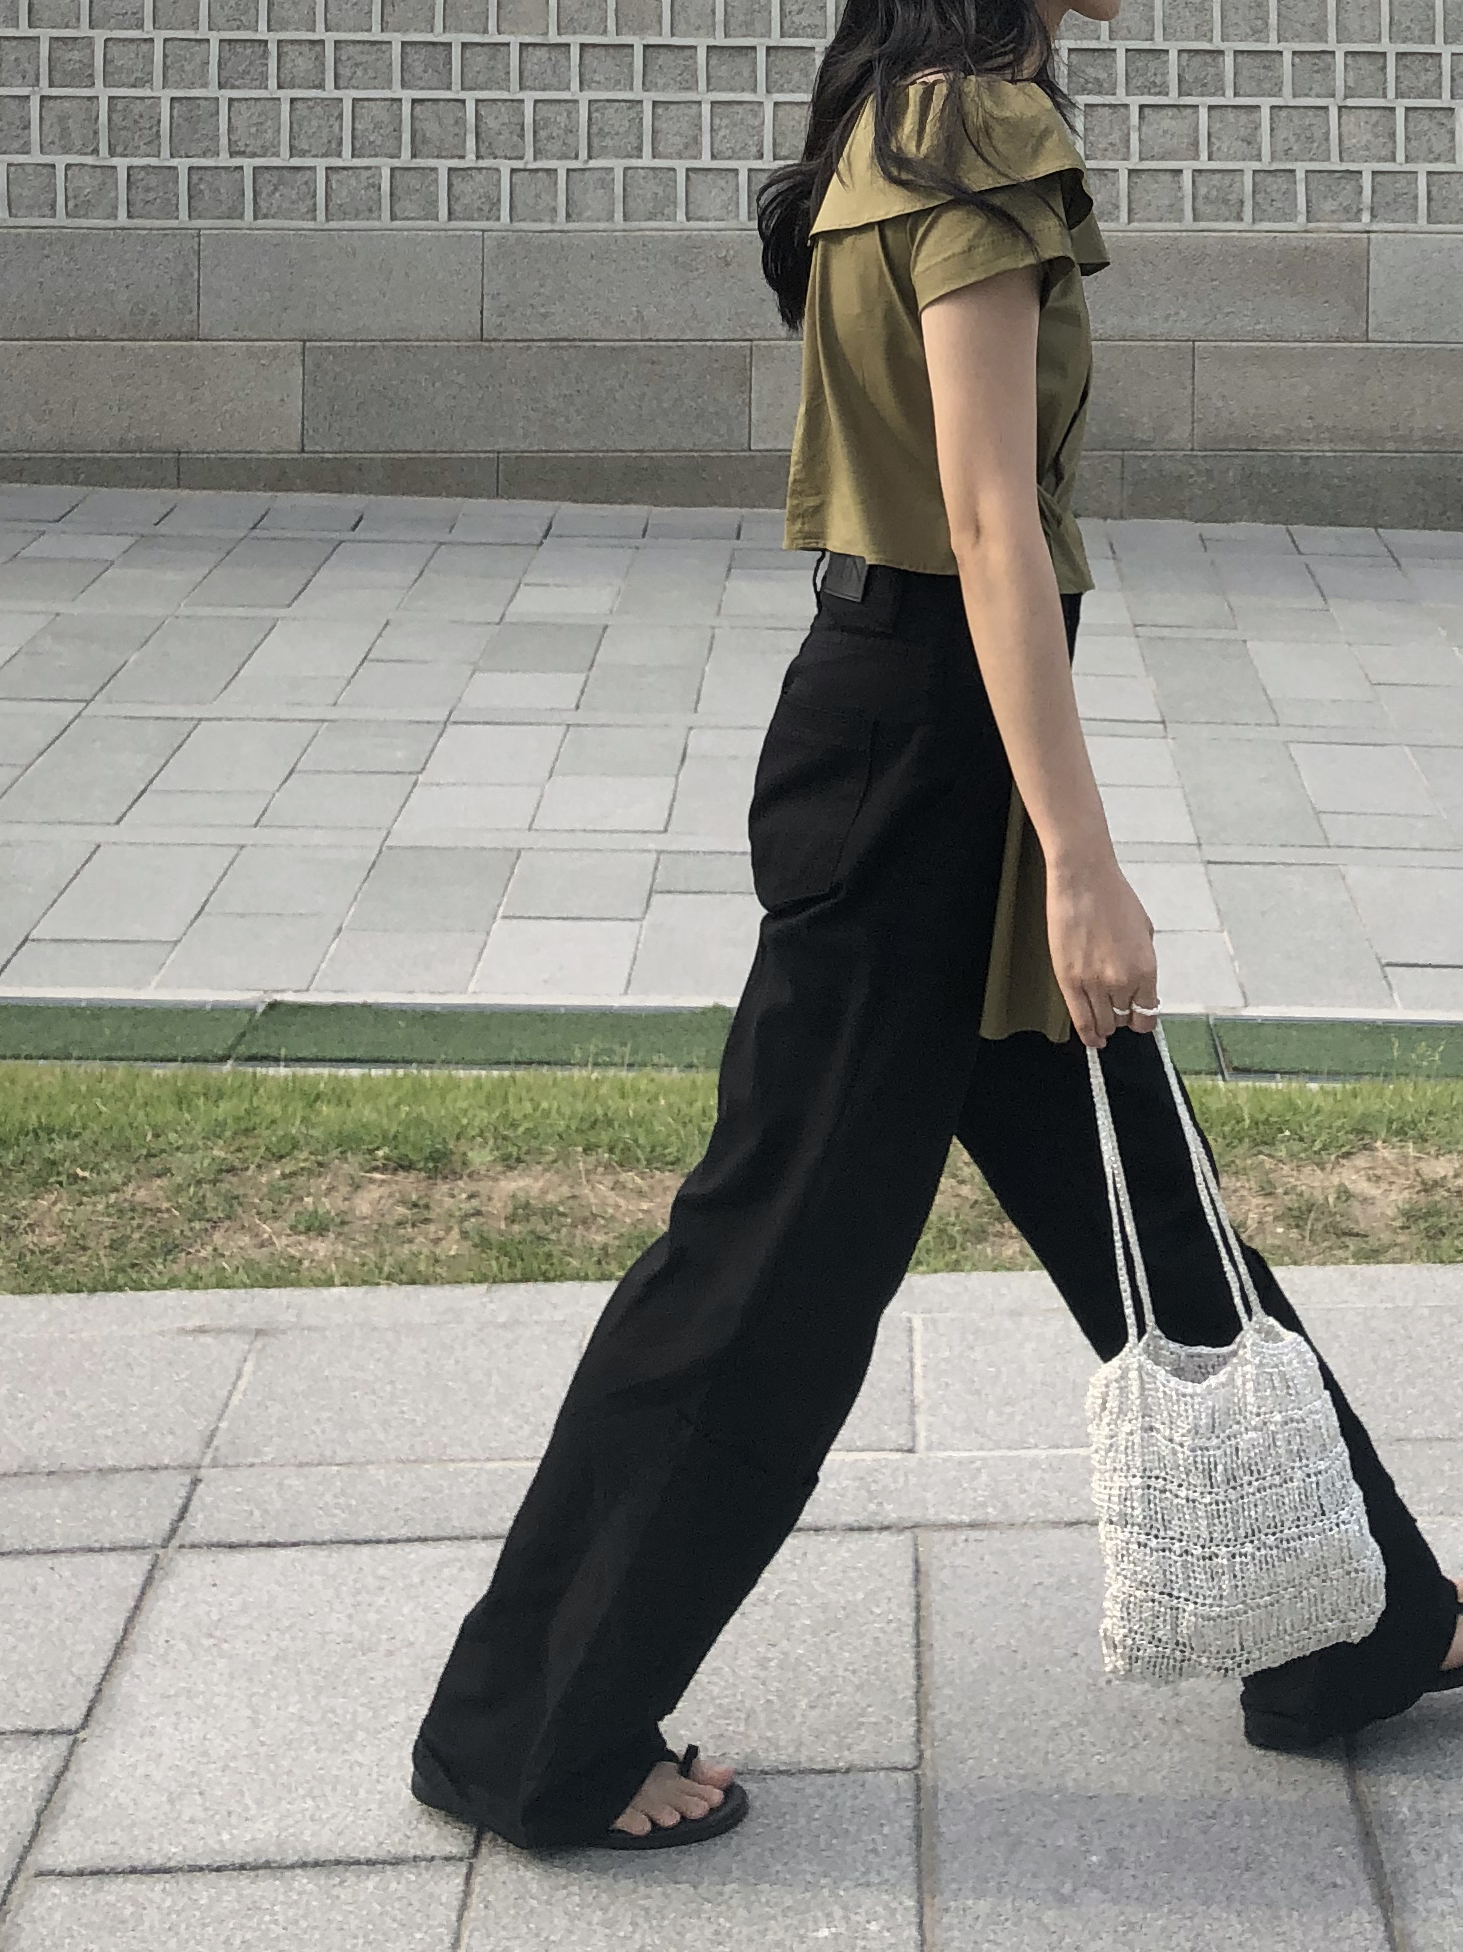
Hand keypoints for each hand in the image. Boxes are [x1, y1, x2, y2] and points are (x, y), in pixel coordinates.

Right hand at [1046, 857, 1157, 1048]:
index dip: (1142, 1020)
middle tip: (1117, 1017)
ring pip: (1102, 1023)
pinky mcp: (1068, 981)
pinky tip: (1091, 1040)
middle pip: (1123, 1020)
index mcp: (1146, 969)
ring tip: (1102, 1030)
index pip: (1147, 1014)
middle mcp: (1122, 981)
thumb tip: (1139, 985)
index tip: (1137, 1019)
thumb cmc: (1114, 898)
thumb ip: (1143, 963)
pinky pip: (1080, 1019)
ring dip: (1104, 1028)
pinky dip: (1087, 1034)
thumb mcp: (1145, 931)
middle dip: (1122, 1020)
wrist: (1083, 880)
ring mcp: (1094, 983)